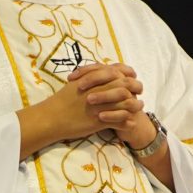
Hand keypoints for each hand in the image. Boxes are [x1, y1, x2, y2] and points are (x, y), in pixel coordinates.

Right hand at [16, 62, 146, 155]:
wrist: (52, 117)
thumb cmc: (62, 100)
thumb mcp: (77, 82)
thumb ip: (91, 76)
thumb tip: (102, 70)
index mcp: (95, 79)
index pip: (118, 71)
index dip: (128, 73)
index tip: (133, 76)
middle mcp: (101, 89)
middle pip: (126, 85)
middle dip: (136, 87)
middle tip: (139, 91)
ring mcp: (102, 105)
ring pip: (127, 103)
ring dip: (135, 105)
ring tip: (139, 107)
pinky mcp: (100, 120)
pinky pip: (120, 120)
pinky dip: (127, 121)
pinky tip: (130, 123)